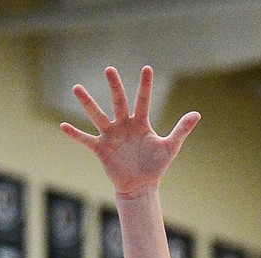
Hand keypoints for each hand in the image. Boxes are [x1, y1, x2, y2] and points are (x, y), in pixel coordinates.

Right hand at [61, 67, 198, 198]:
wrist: (141, 186)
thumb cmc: (155, 165)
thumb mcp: (170, 147)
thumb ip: (181, 130)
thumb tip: (197, 114)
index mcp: (140, 122)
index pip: (143, 100)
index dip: (145, 85)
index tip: (147, 68)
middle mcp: (124, 124)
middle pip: (118, 102)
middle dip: (115, 87)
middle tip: (110, 69)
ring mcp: (111, 135)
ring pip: (98, 116)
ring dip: (88, 103)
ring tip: (77, 88)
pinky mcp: (101, 149)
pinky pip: (86, 139)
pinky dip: (75, 134)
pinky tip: (62, 125)